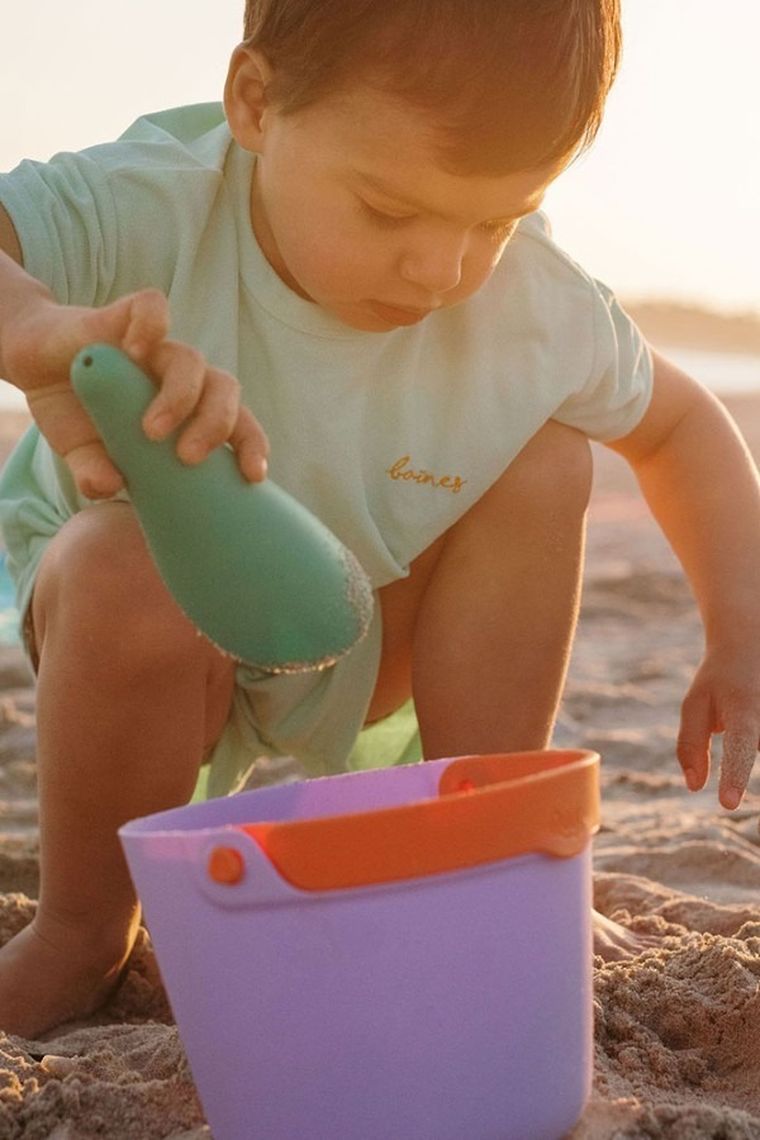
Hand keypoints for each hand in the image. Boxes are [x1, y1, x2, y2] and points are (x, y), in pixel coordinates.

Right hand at [2, 288, 268, 497]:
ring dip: (180, 397)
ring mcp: (155, 346)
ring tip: (151, 431)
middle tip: (188, 458)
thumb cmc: (75, 413)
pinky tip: (132, 353)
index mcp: (189, 411)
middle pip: (225, 389)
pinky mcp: (124, 316)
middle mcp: (180, 377)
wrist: (33, 364)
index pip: (238, 423)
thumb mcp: (82, 453)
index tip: (252, 475)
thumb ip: (95, 474)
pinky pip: (152, 308)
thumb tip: (109, 487)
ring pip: (192, 360)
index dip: (252, 445)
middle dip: (216, 425)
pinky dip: (150, 328)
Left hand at [677, 642, 759, 809]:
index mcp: (743, 711)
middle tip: (731, 716)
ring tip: (742, 708)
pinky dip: (754, 736)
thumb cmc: (718, 680)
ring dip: (750, 740)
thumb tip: (693, 787)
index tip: (728, 804)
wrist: (752, 643)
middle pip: (754, 751)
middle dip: (742, 755)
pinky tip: (746, 712)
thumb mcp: (694, 704)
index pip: (738, 749)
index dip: (734, 777)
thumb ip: (691, 745)